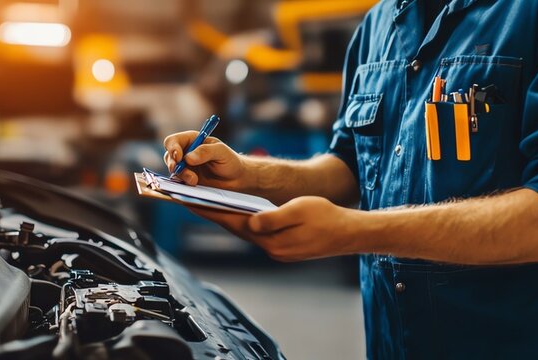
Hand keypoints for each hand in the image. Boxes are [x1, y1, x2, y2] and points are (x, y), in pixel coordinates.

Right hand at [163, 131, 247, 189]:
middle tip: (178, 169)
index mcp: (191, 141)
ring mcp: (184, 168)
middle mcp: (185, 153)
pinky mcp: (186, 181)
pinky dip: (183, 183)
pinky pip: (178, 182)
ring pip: (173, 170)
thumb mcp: (221, 152)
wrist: (236, 180)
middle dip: (173, 163)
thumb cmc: (230, 161)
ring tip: (194, 181)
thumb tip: (188, 158)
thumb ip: (205, 152)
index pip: (173, 141)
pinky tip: (193, 185)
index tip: (179, 156)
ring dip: (181, 175)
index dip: (172, 148)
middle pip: (169, 156)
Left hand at [187, 197, 357, 261]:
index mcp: (271, 239)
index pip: (233, 222)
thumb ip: (273, 218)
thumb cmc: (327, 218)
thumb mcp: (300, 210)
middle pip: (234, 228)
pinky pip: (257, 232)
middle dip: (211, 213)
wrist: (349, 234)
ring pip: (245, 230)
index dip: (210, 210)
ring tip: (207, 203)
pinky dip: (243, 221)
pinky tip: (237, 212)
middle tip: (188, 199)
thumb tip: (251, 222)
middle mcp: (270, 247)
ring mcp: (276, 249)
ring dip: (226, 217)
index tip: (189, 201)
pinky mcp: (283, 247)